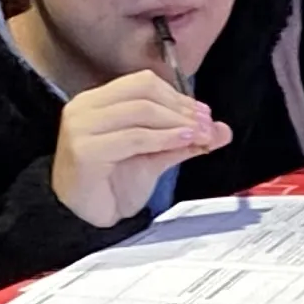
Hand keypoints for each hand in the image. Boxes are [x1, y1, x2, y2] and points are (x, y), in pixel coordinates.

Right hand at [51, 69, 227, 226]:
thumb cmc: (113, 186)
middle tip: (207, 124)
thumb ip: (184, 140)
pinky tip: (184, 142)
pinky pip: (133, 137)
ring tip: (201, 135)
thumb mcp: (155, 156)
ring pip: (140, 111)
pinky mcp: (84, 150)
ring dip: (177, 122)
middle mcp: (84, 108)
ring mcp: (81, 127)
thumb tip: (223, 129)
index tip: (203, 113)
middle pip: (143, 91)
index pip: (142, 83)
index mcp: (97, 101)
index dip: (177, 95)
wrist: (86, 220)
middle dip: (181, 107)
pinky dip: (164, 138)